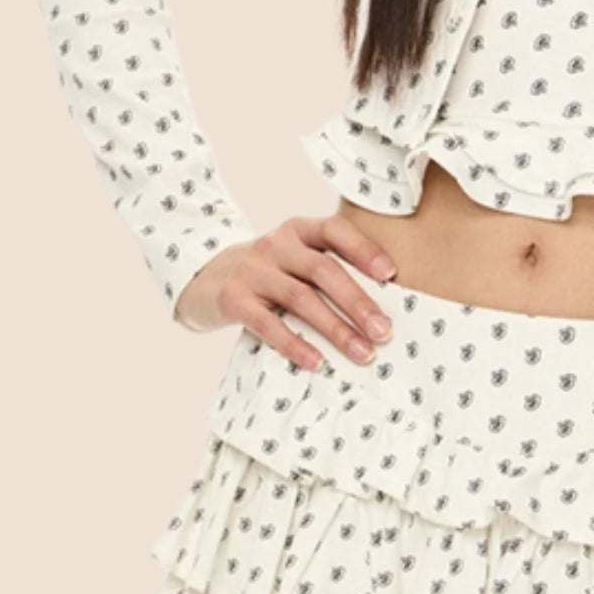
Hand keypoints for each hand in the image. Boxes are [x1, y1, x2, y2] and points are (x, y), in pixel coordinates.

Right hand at [173, 213, 399, 371]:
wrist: (202, 277)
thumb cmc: (267, 273)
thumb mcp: (292, 258)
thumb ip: (325, 269)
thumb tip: (381, 310)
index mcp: (297, 230)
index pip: (334, 230)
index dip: (363, 249)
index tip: (391, 275)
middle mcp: (275, 245)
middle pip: (322, 270)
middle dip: (357, 302)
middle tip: (385, 332)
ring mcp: (251, 271)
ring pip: (300, 298)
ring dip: (336, 329)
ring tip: (363, 354)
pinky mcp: (232, 299)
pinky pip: (268, 324)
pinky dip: (295, 344)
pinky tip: (318, 363)